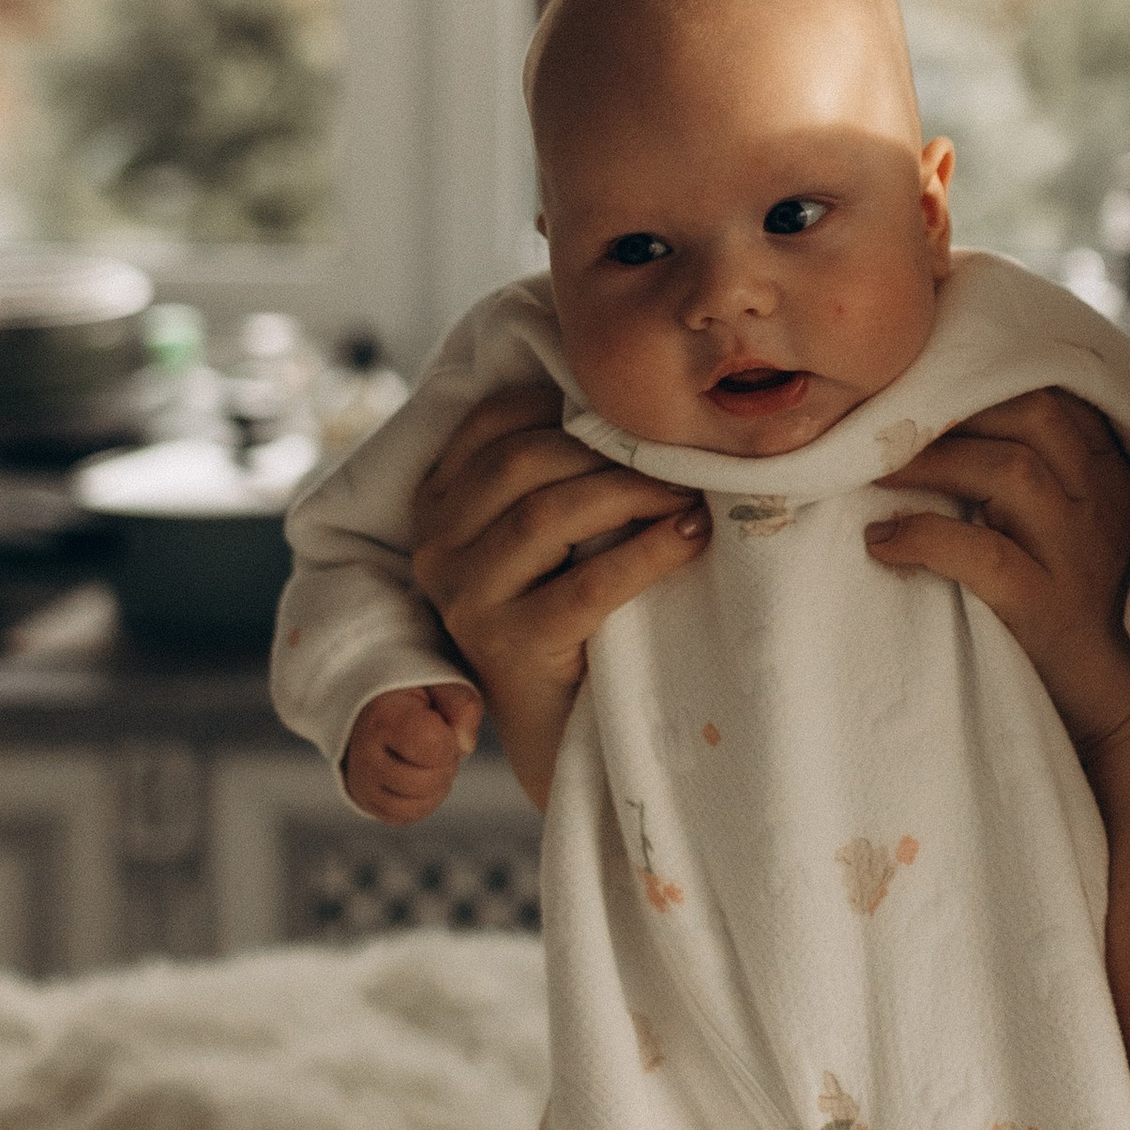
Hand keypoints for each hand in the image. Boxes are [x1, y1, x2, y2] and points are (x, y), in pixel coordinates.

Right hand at [343, 681, 481, 825]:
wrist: (371, 708)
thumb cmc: (415, 697)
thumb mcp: (442, 684)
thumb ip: (462, 704)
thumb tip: (466, 746)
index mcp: (382, 718)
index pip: (434, 747)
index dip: (449, 739)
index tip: (439, 724)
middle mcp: (364, 754)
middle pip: (428, 782)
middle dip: (445, 764)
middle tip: (436, 743)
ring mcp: (361, 782)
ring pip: (418, 805)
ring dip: (437, 784)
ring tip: (429, 758)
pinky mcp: (365, 802)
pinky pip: (406, 816)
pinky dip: (423, 800)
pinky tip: (421, 775)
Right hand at [411, 378, 708, 811]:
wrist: (562, 731)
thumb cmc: (571, 615)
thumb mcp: (551, 534)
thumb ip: (560, 471)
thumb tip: (636, 398)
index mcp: (438, 502)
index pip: (492, 420)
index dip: (564, 401)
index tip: (635, 409)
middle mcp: (436, 545)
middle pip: (524, 462)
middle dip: (612, 450)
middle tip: (683, 456)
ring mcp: (464, 598)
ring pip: (549, 514)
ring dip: (635, 494)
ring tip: (692, 496)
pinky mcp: (506, 646)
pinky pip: (585, 585)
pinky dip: (647, 553)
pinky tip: (691, 539)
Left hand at [863, 389, 1129, 750]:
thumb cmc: (1092, 612)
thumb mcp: (1086, 533)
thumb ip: (1051, 484)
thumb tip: (958, 438)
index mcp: (1109, 479)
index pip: (1056, 399)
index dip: (988, 382)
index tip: (931, 387)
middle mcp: (1100, 505)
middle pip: (1034, 416)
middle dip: (956, 409)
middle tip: (892, 424)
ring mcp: (1077, 555)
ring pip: (1010, 470)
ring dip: (933, 461)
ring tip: (876, 473)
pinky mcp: (1047, 608)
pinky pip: (981, 553)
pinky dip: (923, 537)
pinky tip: (884, 543)